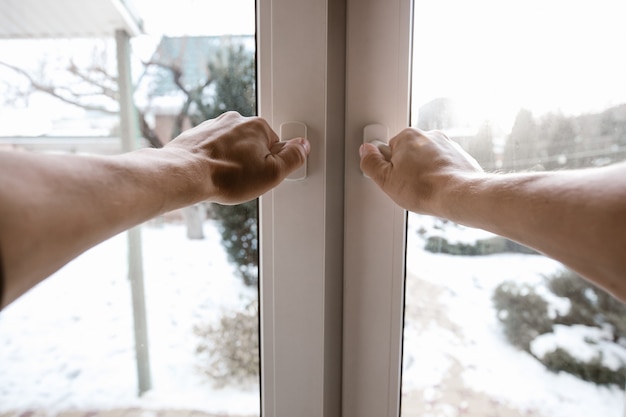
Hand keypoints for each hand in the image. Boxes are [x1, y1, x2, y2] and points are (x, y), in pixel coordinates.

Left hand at [164, 112, 309, 203]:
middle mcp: (236, 120)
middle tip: (244, 180)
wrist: (185, 174)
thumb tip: (303, 146)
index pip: (275, 146)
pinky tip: (211, 174)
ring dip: (231, 161)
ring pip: (231, 146)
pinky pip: (212, 148)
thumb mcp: (272, 173)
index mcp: (258, 126)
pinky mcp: (196, 135)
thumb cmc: (227, 176)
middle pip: (253, 144)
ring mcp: (214, 125)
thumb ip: (293, 158)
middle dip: (250, 161)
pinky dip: (214, 160)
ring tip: (226, 179)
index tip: (261, 176)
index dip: (270, 165)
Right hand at [359, 127, 481, 214]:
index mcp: (407, 136)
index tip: (394, 179)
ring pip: (427, 159)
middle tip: (408, 186)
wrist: (460, 195)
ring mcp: (447, 145)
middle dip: (408, 168)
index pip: (389, 150)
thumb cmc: (425, 188)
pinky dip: (440, 175)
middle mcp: (428, 135)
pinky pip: (443, 165)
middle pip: (409, 153)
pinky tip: (438, 189)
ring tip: (425, 189)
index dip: (389, 168)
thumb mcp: (386, 180)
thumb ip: (371, 163)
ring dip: (424, 172)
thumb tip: (365, 151)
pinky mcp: (460, 156)